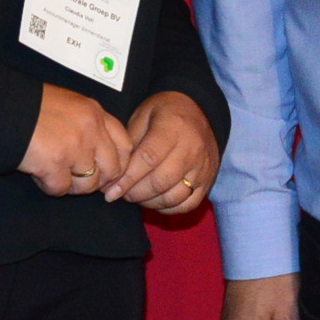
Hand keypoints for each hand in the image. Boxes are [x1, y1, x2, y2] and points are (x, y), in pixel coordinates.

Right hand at [20, 83, 131, 196]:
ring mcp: (74, 147)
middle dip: (98, 180)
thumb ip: (89, 125)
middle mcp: (90, 129)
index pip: (125, 145)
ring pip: (89, 184)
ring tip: (56, 174)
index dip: (119, 165)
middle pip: (112, 169)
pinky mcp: (54, 164)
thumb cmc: (31, 106)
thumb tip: (100, 154)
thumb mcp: (70, 105)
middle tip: (79, 180)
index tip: (108, 174)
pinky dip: (50, 186)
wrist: (2, 109)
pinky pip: (62, 188)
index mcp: (95, 113)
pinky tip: (39, 173)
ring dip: (72, 185)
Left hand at [105, 92, 217, 212]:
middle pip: (160, 182)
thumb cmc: (164, 113)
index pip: (148, 159)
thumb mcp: (143, 116)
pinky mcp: (209, 180)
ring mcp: (203, 167)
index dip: (127, 179)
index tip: (111, 191)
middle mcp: (192, 149)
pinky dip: (169, 209)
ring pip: (174, 197)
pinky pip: (189, 204)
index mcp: (173, 128)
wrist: (199, 110)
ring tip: (136, 197)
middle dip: (135, 193)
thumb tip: (115, 176)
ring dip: (150, 203)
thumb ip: (130, 144)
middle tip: (121, 194)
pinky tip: (155, 201)